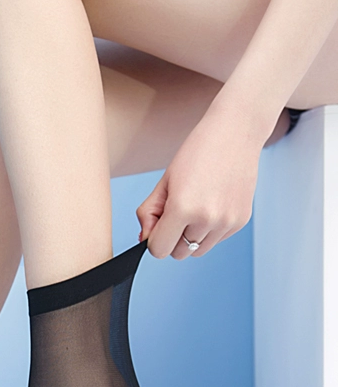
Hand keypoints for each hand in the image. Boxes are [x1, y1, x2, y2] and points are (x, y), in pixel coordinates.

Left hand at [135, 105, 264, 258]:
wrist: (235, 133)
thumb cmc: (196, 153)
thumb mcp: (163, 182)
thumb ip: (148, 213)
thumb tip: (145, 239)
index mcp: (183, 208)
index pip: (159, 250)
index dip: (154, 239)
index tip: (158, 224)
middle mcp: (207, 219)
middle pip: (178, 253)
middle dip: (172, 238)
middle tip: (177, 212)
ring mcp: (227, 222)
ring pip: (197, 251)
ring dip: (190, 237)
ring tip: (195, 207)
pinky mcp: (240, 221)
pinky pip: (215, 241)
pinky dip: (208, 231)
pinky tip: (211, 204)